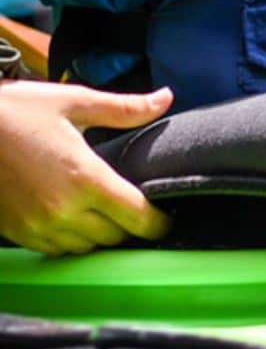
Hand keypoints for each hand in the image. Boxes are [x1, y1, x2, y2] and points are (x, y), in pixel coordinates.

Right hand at [0, 83, 172, 255]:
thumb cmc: (18, 111)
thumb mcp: (75, 101)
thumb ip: (125, 108)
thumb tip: (166, 98)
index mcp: (84, 178)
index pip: (135, 216)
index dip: (156, 222)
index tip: (165, 220)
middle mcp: (62, 209)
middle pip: (112, 237)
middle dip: (128, 226)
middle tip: (134, 210)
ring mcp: (36, 225)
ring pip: (84, 248)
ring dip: (99, 235)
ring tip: (105, 214)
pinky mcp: (16, 232)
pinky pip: (54, 249)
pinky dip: (70, 240)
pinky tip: (73, 218)